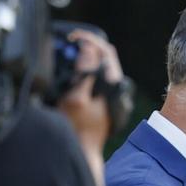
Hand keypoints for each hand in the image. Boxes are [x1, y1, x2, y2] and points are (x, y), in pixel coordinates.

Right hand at [56, 29, 123, 165]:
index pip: (106, 51)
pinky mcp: (107, 96)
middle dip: (87, 45)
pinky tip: (75, 69)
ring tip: (70, 54)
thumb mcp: (76, 99)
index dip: (89, 39)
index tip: (72, 37)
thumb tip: (89, 50)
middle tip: (69, 43)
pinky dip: (87, 67)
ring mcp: (113, 91)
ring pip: (102, 64)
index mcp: (112, 84)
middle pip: (105, 55)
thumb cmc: (79, 126)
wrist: (86, 147)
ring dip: (87, 56)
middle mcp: (117, 86)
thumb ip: (84, 74)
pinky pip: (99, 74)